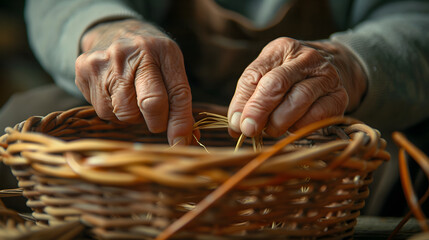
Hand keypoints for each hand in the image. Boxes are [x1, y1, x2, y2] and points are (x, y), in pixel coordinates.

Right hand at [75, 19, 193, 144]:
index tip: (180, 143)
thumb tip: (187, 140)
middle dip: (157, 122)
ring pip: (124, 114)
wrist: (112, 30)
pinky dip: (115, 111)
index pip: (176, 93)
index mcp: (162, 50)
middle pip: (150, 104)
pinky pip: (104, 111)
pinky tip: (115, 94)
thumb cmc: (149, 57)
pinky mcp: (84, 71)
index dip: (180, 123)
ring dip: (133, 116)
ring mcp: (105, 61)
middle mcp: (132, 52)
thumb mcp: (170, 68)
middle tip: (156, 119)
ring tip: (133, 97)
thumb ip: (180, 102)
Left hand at [228, 37, 366, 136]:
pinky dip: (300, 127)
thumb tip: (236, 125)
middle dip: (259, 110)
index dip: (243, 101)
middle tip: (249, 130)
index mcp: (282, 48)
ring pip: (298, 101)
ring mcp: (326, 76)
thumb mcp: (268, 73)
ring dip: (279, 122)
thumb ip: (248, 95)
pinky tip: (293, 127)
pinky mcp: (339, 97)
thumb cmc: (292, 75)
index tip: (237, 123)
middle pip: (276, 84)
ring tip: (271, 130)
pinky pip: (317, 117)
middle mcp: (306, 58)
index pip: (255, 74)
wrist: (338, 68)